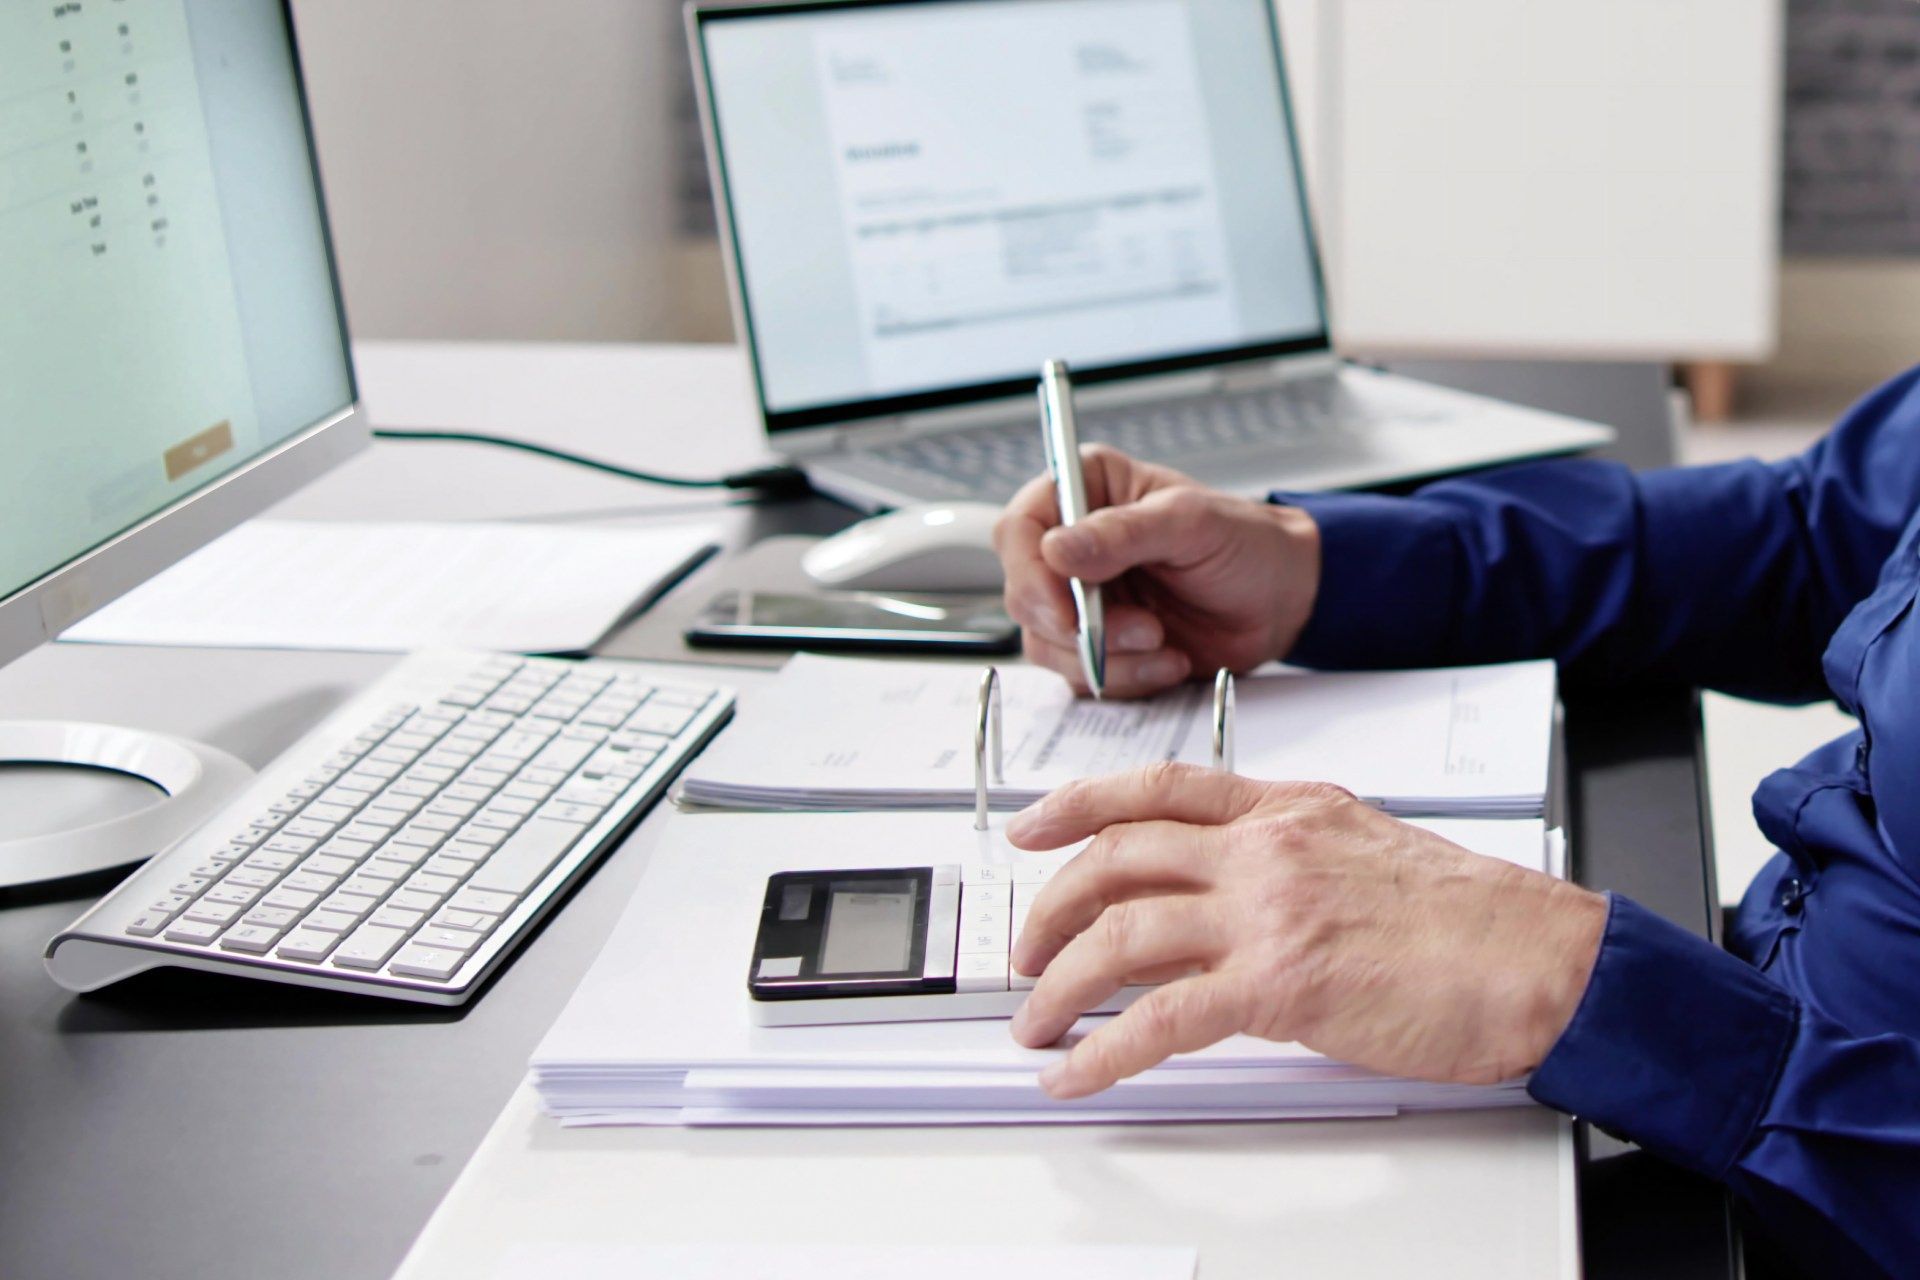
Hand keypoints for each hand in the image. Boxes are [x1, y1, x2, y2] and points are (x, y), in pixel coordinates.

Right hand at [993, 447, 1321, 698]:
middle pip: (1025, 595)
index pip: (1020, 529)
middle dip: (1079, 626)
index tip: (1064, 610)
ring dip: (1110, 657)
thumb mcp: (1190, 523)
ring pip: (1049, 645)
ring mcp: (1082, 600)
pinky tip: (1170, 659)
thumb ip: (1122, 534)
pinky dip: (1128, 678)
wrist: (1283, 599)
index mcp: (1086, 492)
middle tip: (1142, 629)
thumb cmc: (1245, 543)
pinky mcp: (1101, 644)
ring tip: (1164, 641)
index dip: (1030, 574)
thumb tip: (1058, 548)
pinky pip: (1083, 677)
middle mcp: (1074, 546)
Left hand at [1006, 765, 1607, 1098]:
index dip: (1077, 803)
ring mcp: (1271, 911)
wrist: (1544, 961)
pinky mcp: (1282, 983)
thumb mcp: (1361, 856)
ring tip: (1037, 1022)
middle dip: (1051, 907)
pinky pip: (1160, 1018)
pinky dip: (1103, 1051)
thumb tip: (1206, 908)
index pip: (1158, 788)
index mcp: (1289, 809)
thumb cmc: (1475, 920)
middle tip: (1026, 951)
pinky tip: (1080, 1074)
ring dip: (1060, 984)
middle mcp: (1269, 848)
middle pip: (1117, 857)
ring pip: (1122, 933)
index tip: (1032, 824)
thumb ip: (1280, 866)